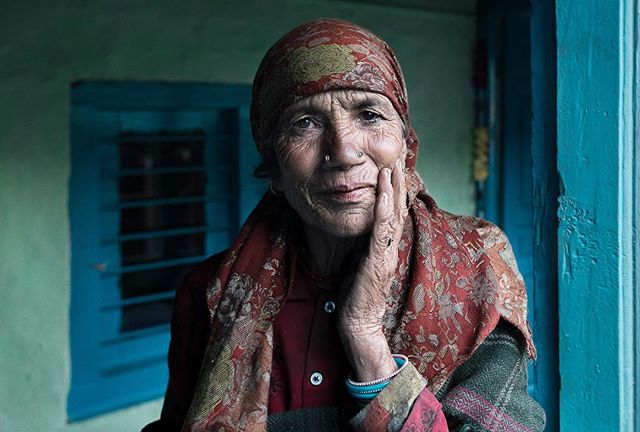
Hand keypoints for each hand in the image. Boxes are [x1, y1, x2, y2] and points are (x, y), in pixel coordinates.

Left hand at [338, 159, 407, 379]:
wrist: (358, 324)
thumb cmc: (356, 297)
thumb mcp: (359, 264)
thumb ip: (364, 246)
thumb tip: (359, 228)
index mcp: (386, 248)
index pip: (393, 213)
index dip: (395, 190)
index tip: (392, 167)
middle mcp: (391, 247)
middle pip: (398, 208)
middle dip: (398, 181)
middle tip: (397, 155)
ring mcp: (387, 253)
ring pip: (393, 213)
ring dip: (393, 187)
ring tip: (392, 164)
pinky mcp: (378, 260)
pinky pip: (382, 227)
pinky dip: (384, 204)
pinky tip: (383, 187)